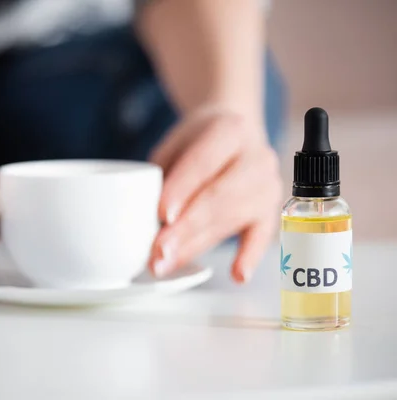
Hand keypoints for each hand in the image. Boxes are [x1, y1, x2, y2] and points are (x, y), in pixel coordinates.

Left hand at [149, 109, 281, 282]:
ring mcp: (268, 185)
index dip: (182, 189)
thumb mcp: (175, 146)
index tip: (161, 215)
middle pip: (219, 196)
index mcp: (229, 130)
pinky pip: (262, 236)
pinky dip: (249, 256)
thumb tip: (139, 219)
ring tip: (168, 264)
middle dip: (186, 227)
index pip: (204, 161)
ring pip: (232, 219)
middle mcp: (256, 156)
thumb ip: (161, 176)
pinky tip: (237, 275)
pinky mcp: (270, 211)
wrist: (235, 134)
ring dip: (198, 246)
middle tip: (158, 251)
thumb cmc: (197, 144)